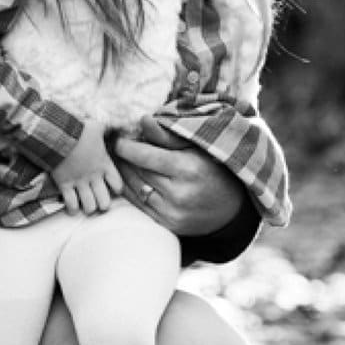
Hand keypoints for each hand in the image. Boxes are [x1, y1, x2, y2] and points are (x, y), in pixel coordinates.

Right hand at [52, 121, 123, 214]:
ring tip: (86, 205)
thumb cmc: (78, 130)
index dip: (116, 189)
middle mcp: (94, 177)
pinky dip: (72, 208)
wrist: (57, 134)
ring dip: (89, 207)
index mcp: (104, 164)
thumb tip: (119, 122)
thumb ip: (108, 127)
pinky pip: (71, 204)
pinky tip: (73, 207)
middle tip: (99, 202)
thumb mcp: (97, 126)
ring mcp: (79, 182)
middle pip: (105, 202)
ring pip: (89, 207)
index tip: (112, 187)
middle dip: (103, 204)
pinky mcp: (64, 185)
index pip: (117, 185)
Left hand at [110, 116, 247, 234]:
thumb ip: (167, 136)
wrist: (230, 208)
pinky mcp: (168, 225)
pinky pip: (139, 206)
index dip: (126, 146)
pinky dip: (130, 191)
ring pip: (135, 189)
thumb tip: (142, 120)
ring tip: (119, 160)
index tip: (118, 138)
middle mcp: (179, 193)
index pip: (144, 156)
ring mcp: (172, 213)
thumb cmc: (212, 169)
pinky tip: (127, 178)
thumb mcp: (196, 147)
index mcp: (187, 169)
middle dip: (123, 158)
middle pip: (137, 172)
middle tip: (114, 146)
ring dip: (122, 174)